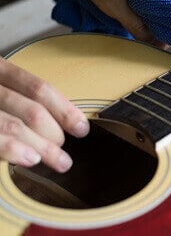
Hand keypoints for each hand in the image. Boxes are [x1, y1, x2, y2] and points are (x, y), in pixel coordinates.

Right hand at [0, 57, 88, 172]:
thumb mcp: (0, 90)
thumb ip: (20, 100)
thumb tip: (56, 124)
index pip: (38, 88)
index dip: (65, 110)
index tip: (82, 128)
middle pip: (32, 110)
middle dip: (54, 133)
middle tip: (63, 149)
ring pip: (16, 126)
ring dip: (44, 147)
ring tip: (61, 162)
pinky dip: (14, 150)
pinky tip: (32, 159)